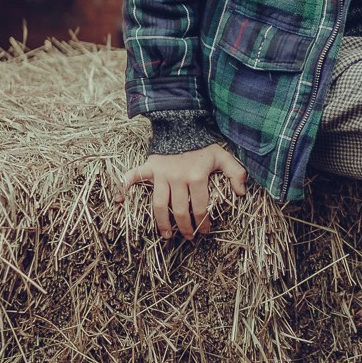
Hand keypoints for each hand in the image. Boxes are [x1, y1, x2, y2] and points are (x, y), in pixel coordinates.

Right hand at [118, 144, 246, 240]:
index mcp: (197, 177)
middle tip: (188, 237)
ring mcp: (162, 174)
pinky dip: (125, 186)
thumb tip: (242, 193)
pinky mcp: (150, 167)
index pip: (200, 207)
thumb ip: (236, 173)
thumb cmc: (204, 145)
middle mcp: (178, 178)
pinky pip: (135, 177)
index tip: (206, 232)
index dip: (203, 223)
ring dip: (161, 222)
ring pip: (159, 204)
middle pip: (179, 211)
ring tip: (166, 236)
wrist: (185, 126)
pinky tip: (119, 200)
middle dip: (184, 227)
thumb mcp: (223, 157)